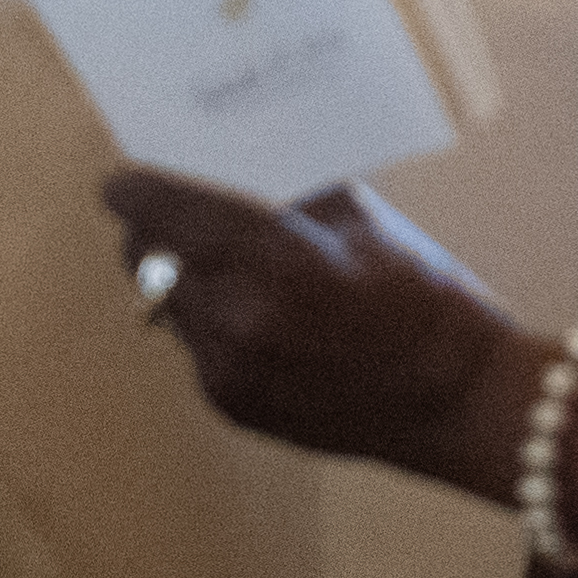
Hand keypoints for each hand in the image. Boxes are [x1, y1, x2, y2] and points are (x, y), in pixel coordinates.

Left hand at [101, 169, 539, 495]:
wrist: (454, 398)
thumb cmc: (424, 298)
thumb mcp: (365, 225)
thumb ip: (290, 200)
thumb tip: (233, 172)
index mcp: (276, 261)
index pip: (166, 213)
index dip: (136, 190)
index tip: (122, 180)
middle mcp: (238, 319)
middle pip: (149, 261)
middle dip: (153, 234)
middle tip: (170, 216)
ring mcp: (229, 370)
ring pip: (168, 306)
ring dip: (184, 280)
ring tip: (229, 267)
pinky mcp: (231, 405)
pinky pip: (197, 348)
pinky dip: (213, 324)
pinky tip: (262, 319)